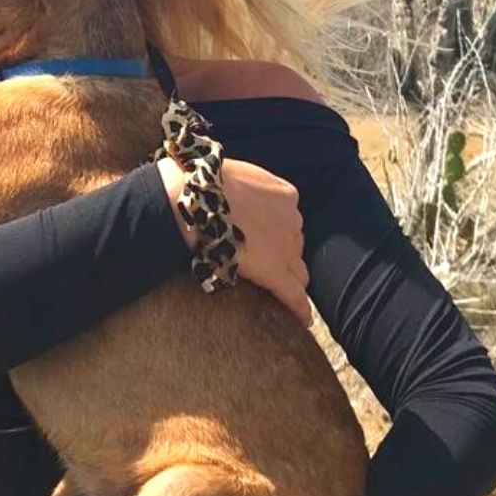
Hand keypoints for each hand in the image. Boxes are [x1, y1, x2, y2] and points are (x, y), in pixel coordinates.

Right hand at [156, 156, 311, 325]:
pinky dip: (299, 309)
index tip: (263, 237)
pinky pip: (294, 296)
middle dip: (282, 252)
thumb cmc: (204, 184)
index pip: (289, 220)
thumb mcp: (235, 174)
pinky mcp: (275, 272)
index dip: (276, 230)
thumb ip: (248, 186)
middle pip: (294, 244)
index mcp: (284, 194)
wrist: (192, 198)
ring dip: (289, 277)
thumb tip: (236, 192)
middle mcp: (292, 220)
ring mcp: (285, 248)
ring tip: (283, 292)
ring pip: (298, 270)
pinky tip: (303, 320)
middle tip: (261, 260)